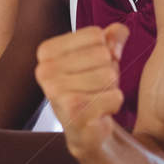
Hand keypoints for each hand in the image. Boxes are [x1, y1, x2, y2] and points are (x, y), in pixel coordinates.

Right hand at [35, 24, 128, 158]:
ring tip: (96, 97)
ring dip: (111, 88)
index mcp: (46, 51)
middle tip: (94, 87)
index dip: (104, 50)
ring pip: (109, 75)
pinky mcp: (73, 111)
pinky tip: (99, 111)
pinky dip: (114, 104)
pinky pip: (115, 96)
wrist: (85, 129)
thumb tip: (118, 36)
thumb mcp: (101, 54)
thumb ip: (114, 35)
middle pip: (103, 54)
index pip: (96, 35)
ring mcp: (56, 91)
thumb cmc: (91, 87)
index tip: (91, 68)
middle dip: (108, 71)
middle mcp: (45, 70)